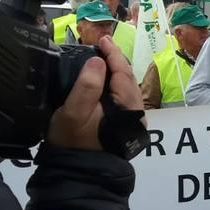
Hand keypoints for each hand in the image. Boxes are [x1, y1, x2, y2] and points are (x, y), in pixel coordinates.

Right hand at [47, 36, 143, 150]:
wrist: (79, 169)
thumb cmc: (73, 140)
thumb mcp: (74, 111)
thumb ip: (87, 85)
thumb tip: (98, 61)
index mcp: (127, 107)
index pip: (123, 72)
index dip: (113, 53)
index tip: (102, 40)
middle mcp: (136, 111)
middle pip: (128, 78)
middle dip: (116, 59)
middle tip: (101, 45)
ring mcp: (133, 118)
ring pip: (128, 86)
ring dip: (116, 70)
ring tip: (103, 58)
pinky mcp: (126, 123)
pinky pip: (124, 95)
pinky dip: (116, 82)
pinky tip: (106, 78)